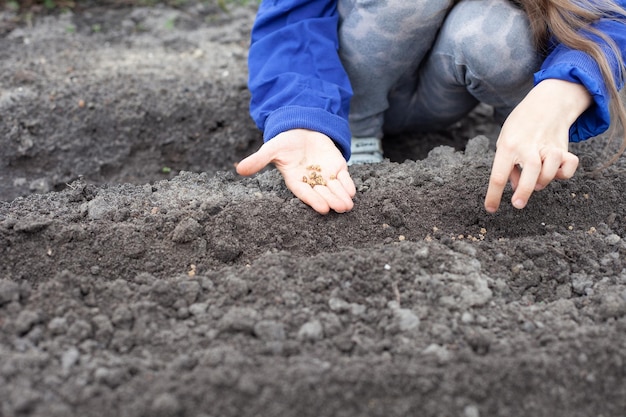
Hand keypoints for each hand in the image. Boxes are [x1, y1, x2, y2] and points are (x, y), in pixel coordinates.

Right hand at [236, 129, 355, 213]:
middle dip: (332, 201)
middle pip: (323, 193)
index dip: (314, 200)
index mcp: (296, 180)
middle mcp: (312, 181)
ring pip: (335, 189)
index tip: (323, 209)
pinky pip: (344, 178)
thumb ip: (258, 160)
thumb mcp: (271, 148)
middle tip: (340, 208)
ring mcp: (326, 175)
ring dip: (342, 197)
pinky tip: (352, 192)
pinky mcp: (337, 168)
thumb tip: (238, 169)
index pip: (305, 193)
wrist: (303, 128)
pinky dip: (348, 185)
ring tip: (348, 206)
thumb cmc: (285, 141)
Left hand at [484, 79, 591, 212]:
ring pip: (550, 172)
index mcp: (508, 146)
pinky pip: (569, 167)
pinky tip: (556, 171)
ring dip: (543, 182)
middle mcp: (528, 146)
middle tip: (517, 204)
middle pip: (530, 173)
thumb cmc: (520, 126)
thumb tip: (514, 188)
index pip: (498, 175)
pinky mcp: (564, 147)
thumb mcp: (505, 141)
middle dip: (524, 191)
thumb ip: (507, 165)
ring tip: (536, 180)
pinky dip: (564, 174)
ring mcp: (548, 147)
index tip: (490, 209)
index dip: (494, 195)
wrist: (547, 103)